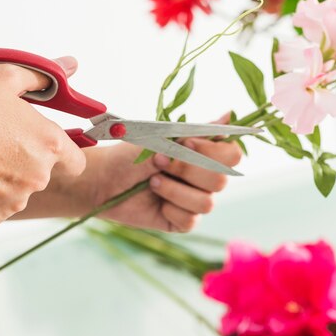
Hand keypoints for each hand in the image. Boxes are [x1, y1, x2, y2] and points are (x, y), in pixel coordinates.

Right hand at [0, 57, 85, 226]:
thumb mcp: (3, 76)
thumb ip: (43, 76)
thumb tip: (71, 65)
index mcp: (49, 144)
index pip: (75, 160)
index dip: (62, 153)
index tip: (43, 145)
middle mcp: (39, 176)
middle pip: (43, 173)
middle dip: (25, 160)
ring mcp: (16, 199)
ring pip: (18, 189)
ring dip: (5, 177)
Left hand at [81, 120, 241, 231]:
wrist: (103, 178)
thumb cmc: (131, 154)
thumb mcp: (162, 136)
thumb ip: (198, 130)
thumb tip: (229, 114)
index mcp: (204, 154)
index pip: (232, 155)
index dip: (213, 152)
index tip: (185, 144)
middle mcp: (204, 178)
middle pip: (221, 180)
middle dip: (186, 169)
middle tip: (158, 161)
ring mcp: (194, 201)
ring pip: (206, 202)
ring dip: (174, 190)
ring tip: (151, 182)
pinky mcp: (182, 221)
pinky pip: (190, 220)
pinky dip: (169, 207)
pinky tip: (155, 200)